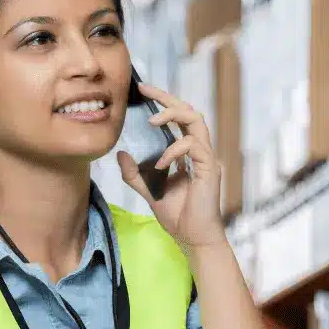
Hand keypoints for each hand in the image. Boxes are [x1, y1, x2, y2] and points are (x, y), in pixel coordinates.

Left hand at [117, 83, 227, 249]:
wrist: (193, 238)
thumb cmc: (177, 216)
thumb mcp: (149, 191)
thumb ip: (135, 173)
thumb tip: (120, 153)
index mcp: (186, 153)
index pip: (177, 119)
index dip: (162, 102)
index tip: (142, 90)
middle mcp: (198, 150)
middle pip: (188, 111)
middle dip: (167, 98)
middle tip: (145, 90)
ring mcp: (205, 158)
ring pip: (196, 120)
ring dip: (173, 115)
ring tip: (152, 122)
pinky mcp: (209, 168)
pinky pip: (193, 146)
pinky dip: (174, 150)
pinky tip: (160, 164)